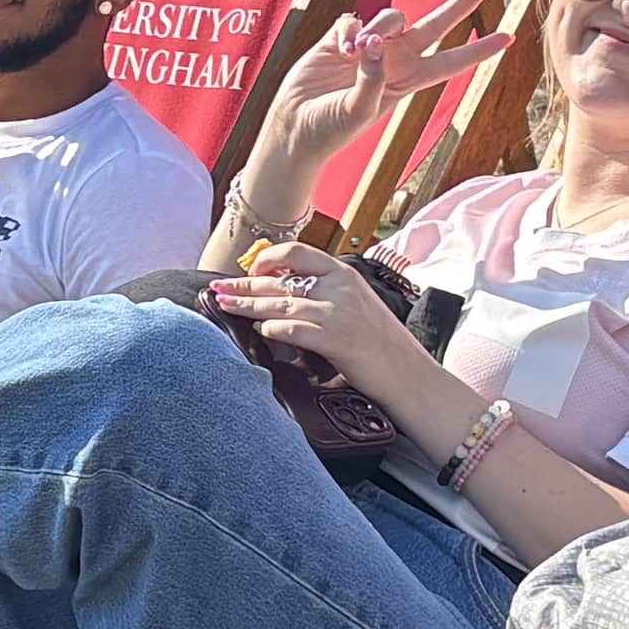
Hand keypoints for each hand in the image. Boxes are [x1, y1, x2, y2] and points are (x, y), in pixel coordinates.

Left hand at [199, 235, 422, 397]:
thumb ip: (326, 294)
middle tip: (218, 290)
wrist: (411, 376)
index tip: (247, 271)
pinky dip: (272, 329)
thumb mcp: (356, 305)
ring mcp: (338, 311)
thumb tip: (282, 295)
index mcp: (344, 273)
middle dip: (244, 285)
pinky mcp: (337, 338)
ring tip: (225, 306)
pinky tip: (260, 331)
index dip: (265, 260)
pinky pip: (293, 329)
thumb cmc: (382, 345)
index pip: (296, 253)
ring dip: (247, 305)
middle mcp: (340, 286)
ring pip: (280, 303)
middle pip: (280, 280)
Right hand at [241, 0, 510, 217]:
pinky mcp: (339, 39)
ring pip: (391, 16)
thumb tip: (376, 43)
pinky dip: (348, 29)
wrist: (294, 130)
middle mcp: (393, 60)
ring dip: (380, 26)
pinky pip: (352, 19)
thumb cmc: (330, 130)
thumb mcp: (358, 111)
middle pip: (435, 26)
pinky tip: (340, 48)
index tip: (509, 38)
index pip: (451, 62)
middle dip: (460, 5)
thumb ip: (371, 78)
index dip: (479, 49)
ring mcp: (368, 47)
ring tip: (356, 52)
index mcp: (407, 82)